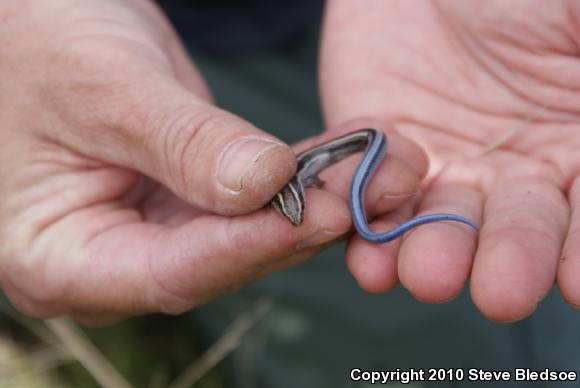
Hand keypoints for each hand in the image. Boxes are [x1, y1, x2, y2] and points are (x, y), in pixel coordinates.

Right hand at [0, 0, 351, 322]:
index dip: (244, 247)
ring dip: (304, 206)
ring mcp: (148, 233)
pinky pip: (245, 204)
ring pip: (238, 236)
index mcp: (56, 257)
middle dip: (290, 229)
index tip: (314, 217)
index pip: (164, 273)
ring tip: (365, 177)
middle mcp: (107, 260)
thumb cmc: (39, 45)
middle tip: (357, 195)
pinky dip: (291, 183)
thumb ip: (182, 143)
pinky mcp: (182, 204)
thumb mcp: (104, 87)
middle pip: (212, 262)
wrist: (40, 20)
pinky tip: (337, 163)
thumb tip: (262, 185)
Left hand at [320, 0, 579, 320]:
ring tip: (428, 274)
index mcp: (578, 144)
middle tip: (501, 290)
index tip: (577, 282)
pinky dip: (369, 231)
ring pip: (443, 225)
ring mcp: (445, 165)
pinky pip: (372, 199)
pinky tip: (371, 261)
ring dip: (435, 255)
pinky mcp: (381, 155)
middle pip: (518, 228)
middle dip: (511, 259)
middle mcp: (515, 169)